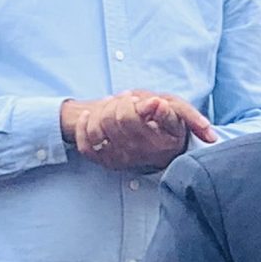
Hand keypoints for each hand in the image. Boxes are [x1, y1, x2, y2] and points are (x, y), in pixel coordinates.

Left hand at [61, 92, 213, 170]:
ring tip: (111, 106)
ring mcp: (118, 159)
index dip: (127, 103)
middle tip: (125, 101)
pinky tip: (88, 116)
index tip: (134, 99)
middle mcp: (134, 154)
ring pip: (95, 131)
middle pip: (109, 120)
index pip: (127, 117)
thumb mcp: (178, 118)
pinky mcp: (106, 161)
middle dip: (114, 104)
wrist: (164, 149)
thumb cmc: (169, 128)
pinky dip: (82, 129)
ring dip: (99, 112)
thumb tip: (157, 104)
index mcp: (153, 143)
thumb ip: (168, 112)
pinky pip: (85, 147)